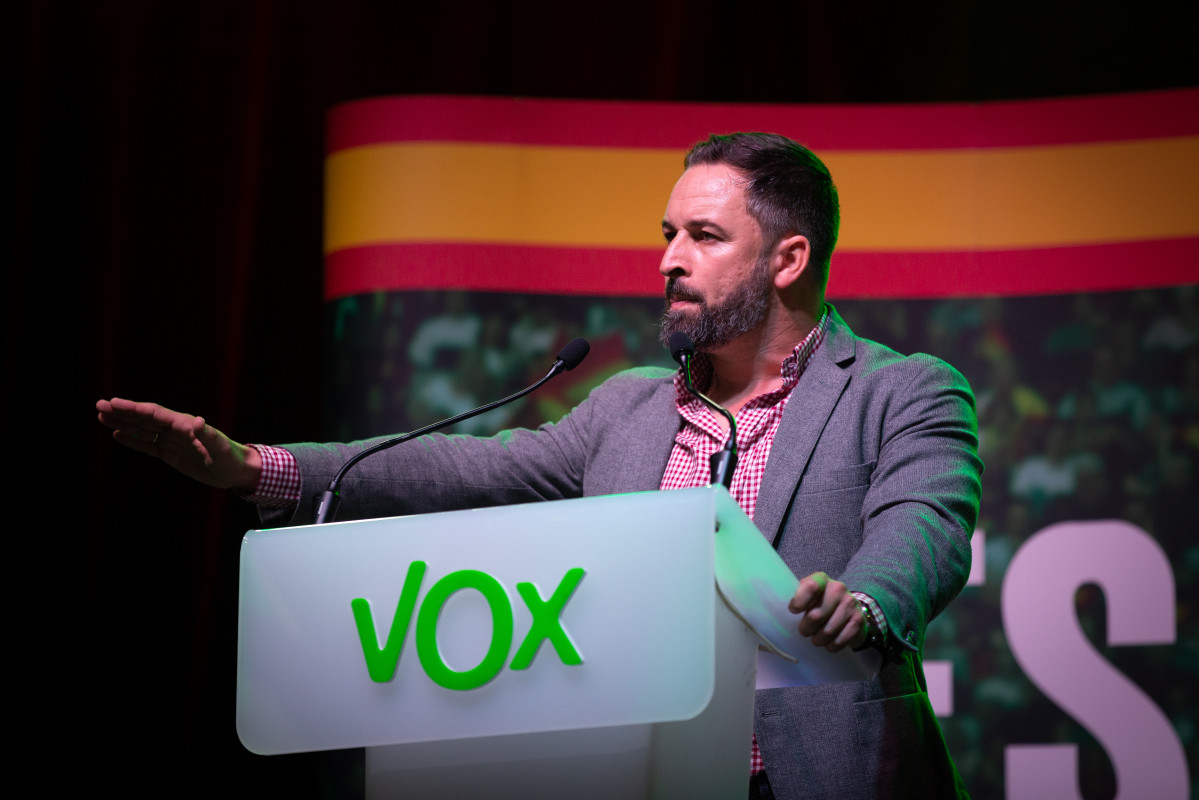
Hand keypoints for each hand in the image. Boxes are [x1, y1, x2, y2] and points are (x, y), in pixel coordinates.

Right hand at [96, 397, 260, 490]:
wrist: (238, 471)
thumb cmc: (231, 458)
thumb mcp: (220, 448)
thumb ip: (208, 435)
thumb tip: (196, 421)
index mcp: (184, 425)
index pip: (154, 414)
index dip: (134, 408)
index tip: (113, 403)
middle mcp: (176, 430)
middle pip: (144, 419)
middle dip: (122, 412)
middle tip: (99, 405)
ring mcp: (172, 442)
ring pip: (143, 430)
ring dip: (123, 424)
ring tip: (102, 416)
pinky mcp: (172, 454)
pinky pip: (148, 445)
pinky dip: (133, 440)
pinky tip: (118, 435)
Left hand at [789, 571, 867, 652]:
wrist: (848, 609)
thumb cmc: (819, 603)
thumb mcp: (807, 596)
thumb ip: (795, 599)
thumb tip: (774, 615)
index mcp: (821, 579)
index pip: (810, 586)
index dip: (799, 601)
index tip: (793, 611)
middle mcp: (837, 588)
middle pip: (816, 615)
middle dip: (806, 629)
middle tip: (805, 631)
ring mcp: (850, 603)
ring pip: (828, 631)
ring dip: (818, 640)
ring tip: (816, 638)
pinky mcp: (858, 620)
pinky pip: (840, 640)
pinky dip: (831, 646)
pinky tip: (828, 644)